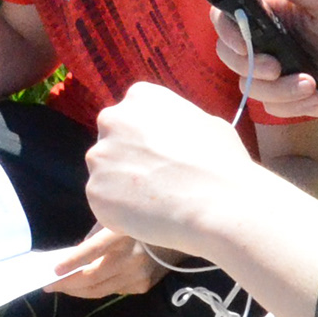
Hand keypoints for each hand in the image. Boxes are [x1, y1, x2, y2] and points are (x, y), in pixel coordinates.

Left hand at [42, 221, 164, 297]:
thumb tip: (72, 255)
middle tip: (48, 285)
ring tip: (59, 287)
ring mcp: (138, 275)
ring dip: (77, 290)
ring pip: (99, 290)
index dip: (74, 261)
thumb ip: (95, 236)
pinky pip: (112, 291)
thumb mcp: (116, 219)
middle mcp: (131, 257)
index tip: (55, 270)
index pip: (94, 250)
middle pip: (92, 277)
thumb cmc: (139, 221)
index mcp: (122, 234)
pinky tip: (83, 286)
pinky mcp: (142, 285)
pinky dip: (96, 289)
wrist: (178, 234)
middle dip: (66, 284)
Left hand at [84, 82, 265, 259]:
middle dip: (127, 163)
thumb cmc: (223, 163)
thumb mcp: (207, 123)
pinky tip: (149, 219)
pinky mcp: (94, 191)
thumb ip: (177, 122)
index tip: (161, 158)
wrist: (220, 204)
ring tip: (157, 204)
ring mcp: (100, 155)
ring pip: (105, 176)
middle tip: (155, 183)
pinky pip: (104, 206)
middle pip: (111, 145)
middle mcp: (112, 119)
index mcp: (140, 97)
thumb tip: (170, 134)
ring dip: (123, 190)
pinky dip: (120, 216)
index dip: (145, 143)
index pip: (130, 119)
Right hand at [208, 0, 317, 120]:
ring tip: (311, 85)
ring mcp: (274, 70)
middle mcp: (267, 40)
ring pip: (248, 85)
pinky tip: (317, 96)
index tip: (244, 42)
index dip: (226, 29)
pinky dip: (293, 104)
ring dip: (280, 89)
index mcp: (272, 12)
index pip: (226, 15)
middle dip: (251, 65)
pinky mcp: (284, 97)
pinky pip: (268, 106)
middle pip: (228, 54)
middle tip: (276, 67)